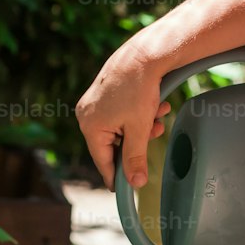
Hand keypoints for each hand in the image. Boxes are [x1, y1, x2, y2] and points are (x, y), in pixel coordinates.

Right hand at [75, 36, 170, 189]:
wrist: (144, 53)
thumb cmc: (139, 89)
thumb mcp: (139, 129)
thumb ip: (136, 158)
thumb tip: (136, 183)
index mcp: (90, 126)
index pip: (103, 161)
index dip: (116, 177)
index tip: (125, 190)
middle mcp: (86, 115)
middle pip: (113, 143)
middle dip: (137, 141)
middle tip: (155, 133)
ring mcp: (93, 102)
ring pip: (121, 127)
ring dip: (142, 126)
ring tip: (158, 115)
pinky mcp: (104, 92)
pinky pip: (120, 113)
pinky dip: (138, 114)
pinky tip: (155, 106)